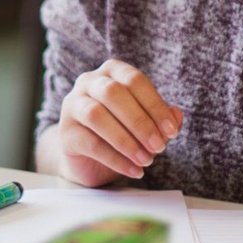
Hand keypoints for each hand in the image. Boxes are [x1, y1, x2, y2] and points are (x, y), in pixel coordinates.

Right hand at [54, 59, 183, 186]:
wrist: (90, 158)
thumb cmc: (122, 131)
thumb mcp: (146, 124)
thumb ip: (161, 118)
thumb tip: (176, 115)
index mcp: (112, 72)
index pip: (134, 80)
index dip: (155, 105)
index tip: (171, 131)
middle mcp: (89, 82)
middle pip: (113, 93)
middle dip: (140, 121)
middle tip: (159, 147)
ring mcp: (73, 105)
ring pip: (96, 115)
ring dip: (126, 140)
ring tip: (146, 160)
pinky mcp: (65, 132)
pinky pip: (90, 143)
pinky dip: (115, 159)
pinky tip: (133, 170)